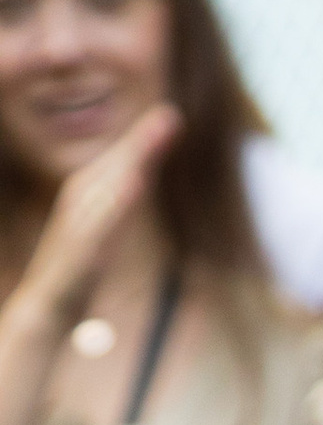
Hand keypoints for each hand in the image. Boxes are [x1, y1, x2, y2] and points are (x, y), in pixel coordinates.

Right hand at [15, 105, 179, 333]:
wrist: (48, 309)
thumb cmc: (76, 276)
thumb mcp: (102, 239)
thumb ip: (116, 212)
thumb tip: (134, 188)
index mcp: (86, 196)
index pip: (120, 163)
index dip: (144, 141)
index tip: (172, 118)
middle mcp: (80, 200)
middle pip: (118, 164)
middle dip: (144, 140)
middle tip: (173, 115)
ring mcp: (79, 221)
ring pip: (110, 183)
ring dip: (135, 158)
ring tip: (159, 135)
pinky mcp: (81, 247)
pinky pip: (104, 219)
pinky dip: (120, 200)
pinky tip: (137, 182)